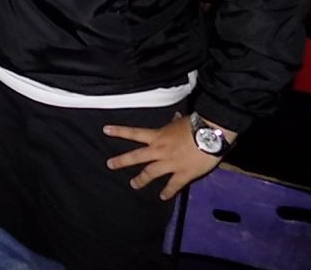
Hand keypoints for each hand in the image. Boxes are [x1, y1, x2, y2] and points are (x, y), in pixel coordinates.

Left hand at [103, 113, 228, 199]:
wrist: (210, 136)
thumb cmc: (195, 126)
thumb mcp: (180, 122)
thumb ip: (174, 123)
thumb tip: (174, 118)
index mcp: (157, 136)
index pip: (134, 133)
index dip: (119, 131)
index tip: (105, 130)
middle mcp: (159, 150)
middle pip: (136, 156)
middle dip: (121, 161)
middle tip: (109, 165)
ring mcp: (170, 163)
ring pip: (150, 173)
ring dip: (140, 179)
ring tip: (133, 184)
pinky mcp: (183, 174)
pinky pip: (173, 185)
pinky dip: (168, 192)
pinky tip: (162, 197)